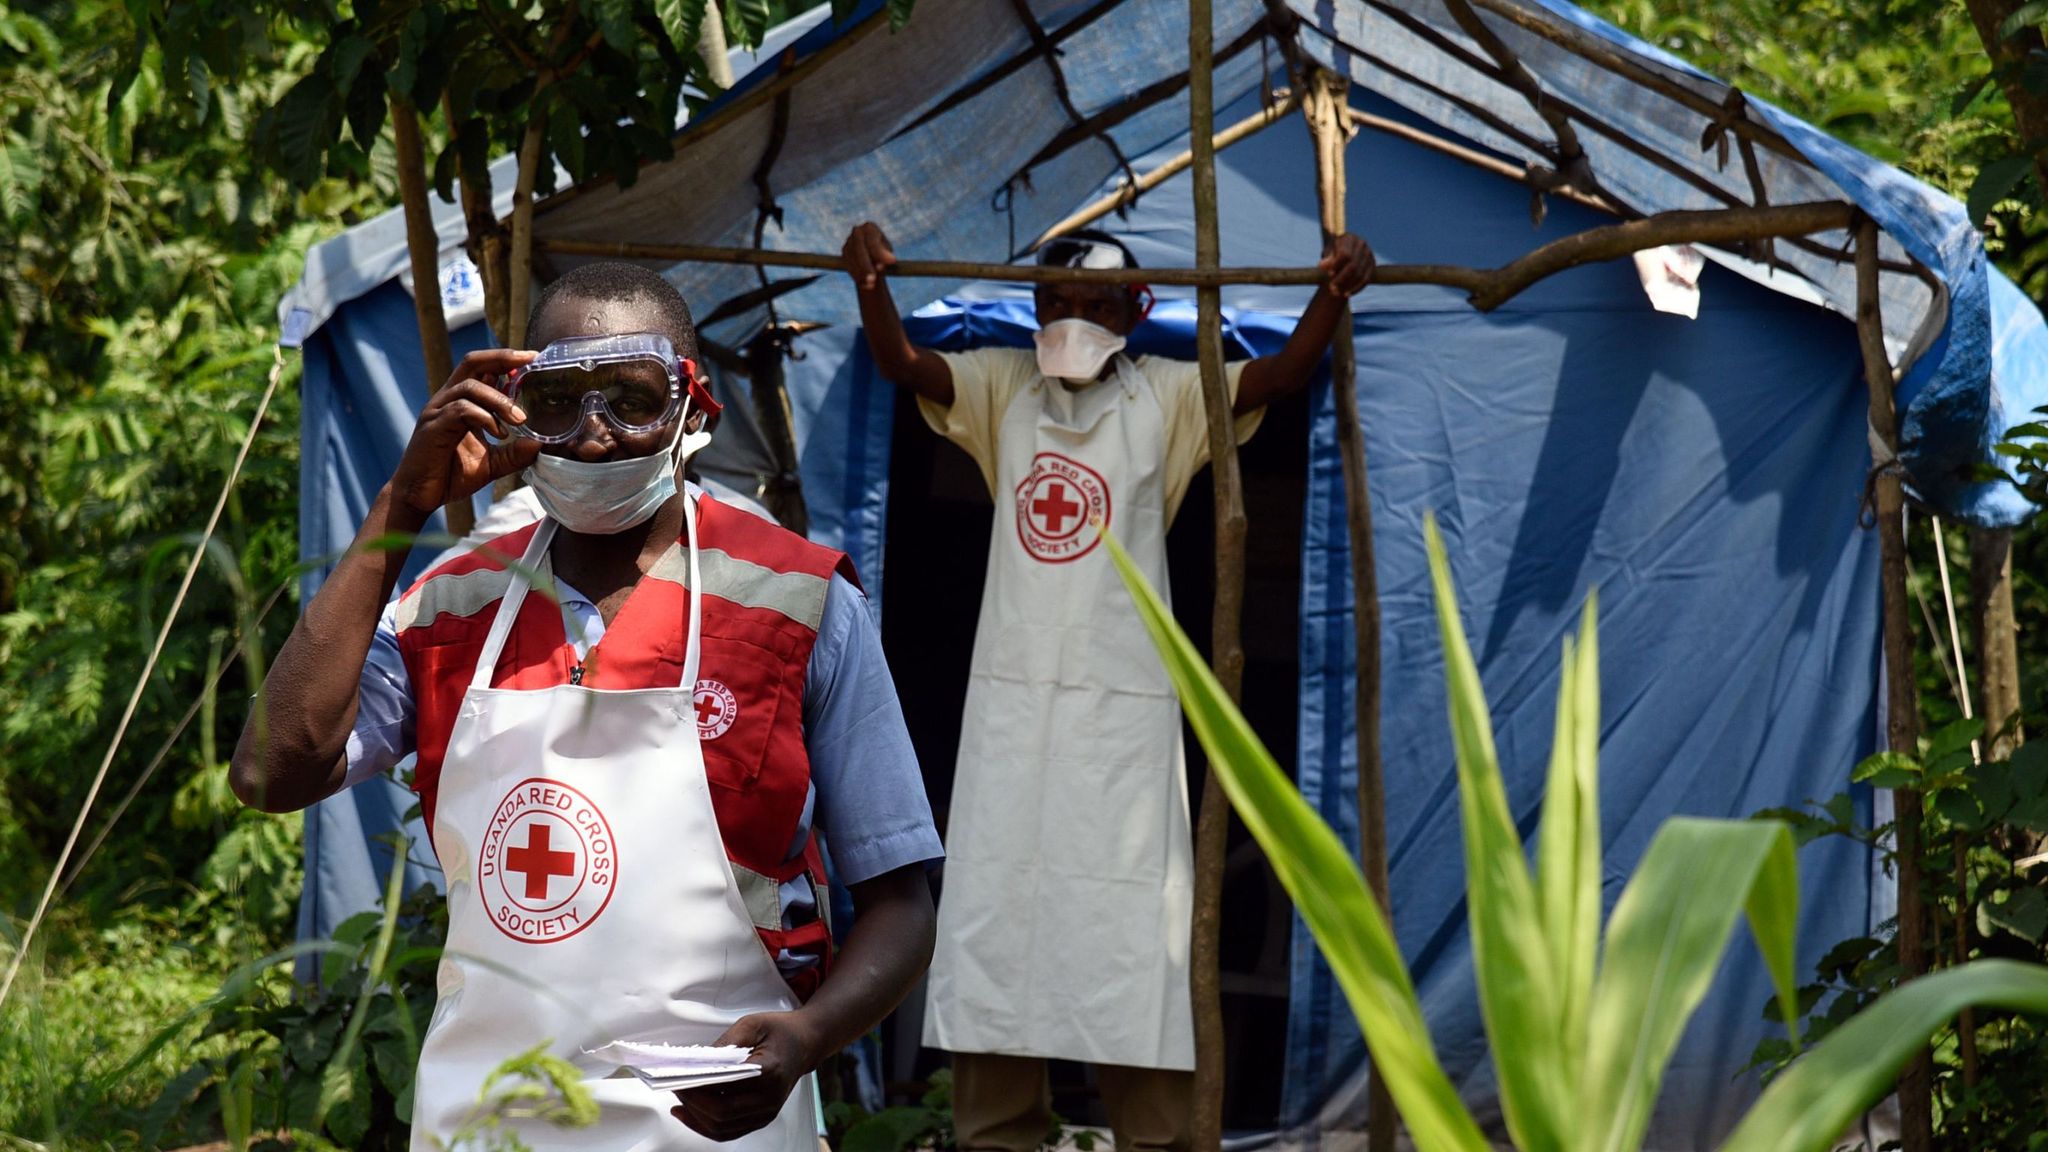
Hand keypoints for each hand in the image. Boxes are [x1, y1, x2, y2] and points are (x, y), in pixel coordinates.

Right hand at [387, 349, 541, 519]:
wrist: (419, 497)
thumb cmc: (450, 476)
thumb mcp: (491, 464)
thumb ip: (513, 454)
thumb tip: (539, 446)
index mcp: (460, 402)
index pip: (482, 368)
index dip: (505, 360)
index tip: (533, 358)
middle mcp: (447, 400)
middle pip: (472, 362)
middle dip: (502, 358)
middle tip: (529, 361)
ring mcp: (437, 411)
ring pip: (469, 387)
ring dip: (500, 400)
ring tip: (520, 420)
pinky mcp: (432, 427)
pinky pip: (461, 410)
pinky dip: (484, 418)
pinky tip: (499, 433)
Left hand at [669, 1012, 817, 1140]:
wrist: (805, 1043)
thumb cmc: (780, 1032)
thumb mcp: (753, 1024)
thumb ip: (726, 1042)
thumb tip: (698, 1061)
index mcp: (770, 1072)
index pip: (726, 1089)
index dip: (698, 1087)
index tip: (677, 1078)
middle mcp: (770, 1099)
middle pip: (721, 1114)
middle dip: (692, 1103)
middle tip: (674, 1086)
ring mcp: (767, 1112)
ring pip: (723, 1128)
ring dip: (696, 1117)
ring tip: (678, 1101)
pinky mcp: (761, 1119)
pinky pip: (729, 1131)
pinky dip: (705, 1126)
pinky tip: (689, 1114)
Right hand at [843, 222, 896, 290]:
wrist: (872, 259)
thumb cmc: (884, 256)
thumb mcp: (888, 256)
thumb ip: (886, 258)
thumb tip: (883, 265)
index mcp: (870, 227)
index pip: (873, 241)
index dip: (880, 253)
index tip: (890, 263)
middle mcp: (857, 231)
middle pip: (859, 249)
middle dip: (866, 265)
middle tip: (873, 280)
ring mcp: (848, 241)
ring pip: (852, 259)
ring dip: (861, 273)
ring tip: (871, 286)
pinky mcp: (844, 252)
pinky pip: (848, 265)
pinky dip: (856, 276)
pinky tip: (865, 285)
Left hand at [1320, 232, 1375, 296]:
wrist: (1344, 253)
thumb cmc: (1332, 252)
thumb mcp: (1327, 253)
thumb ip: (1326, 259)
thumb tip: (1321, 265)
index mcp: (1349, 238)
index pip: (1345, 254)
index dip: (1337, 265)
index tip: (1329, 274)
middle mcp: (1362, 244)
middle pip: (1353, 265)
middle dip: (1341, 278)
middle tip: (1330, 288)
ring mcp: (1369, 254)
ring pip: (1360, 274)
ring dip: (1348, 286)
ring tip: (1335, 293)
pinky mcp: (1372, 265)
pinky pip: (1366, 279)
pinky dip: (1356, 288)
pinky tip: (1347, 294)